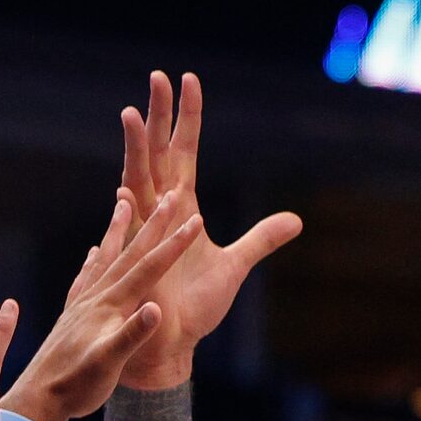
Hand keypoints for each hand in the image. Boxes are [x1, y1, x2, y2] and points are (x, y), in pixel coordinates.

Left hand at [2, 190, 203, 420]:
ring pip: (104, 258)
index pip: (148, 268)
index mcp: (110, 306)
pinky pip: (86, 279)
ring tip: (123, 202)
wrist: (40, 398)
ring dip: (117, 230)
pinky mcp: (71, 316)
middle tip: (168, 195)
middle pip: (129, 254)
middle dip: (152, 224)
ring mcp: (81, 305)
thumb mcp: (109, 364)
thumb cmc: (78, 386)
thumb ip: (132, 335)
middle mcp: (95, 297)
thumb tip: (157, 309)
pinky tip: (93, 254)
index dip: (174, 244)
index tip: (196, 219)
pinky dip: (93, 262)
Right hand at [116, 71, 301, 388]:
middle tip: (158, 76)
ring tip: (130, 113)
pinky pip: (134, 231)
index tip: (190, 81)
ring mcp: (146, 233)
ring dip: (134, 150)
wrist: (174, 343)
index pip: (184, 152)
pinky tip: (125, 185)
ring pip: (138, 180)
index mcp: (182, 207)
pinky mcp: (139, 261)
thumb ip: (262, 239)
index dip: (188, 118)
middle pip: (157, 153)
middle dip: (157, 116)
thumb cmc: (196, 309)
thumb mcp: (236, 266)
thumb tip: (295, 220)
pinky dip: (130, 207)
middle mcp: (161, 212)